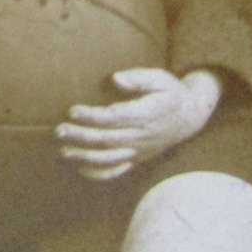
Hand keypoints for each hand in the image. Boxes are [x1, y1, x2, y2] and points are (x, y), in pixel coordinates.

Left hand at [56, 68, 220, 181]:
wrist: (191, 116)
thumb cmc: (171, 92)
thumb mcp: (160, 78)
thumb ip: (138, 78)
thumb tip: (115, 78)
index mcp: (145, 115)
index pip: (114, 118)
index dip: (92, 116)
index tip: (72, 111)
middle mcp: (141, 136)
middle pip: (107, 139)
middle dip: (81, 136)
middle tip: (59, 130)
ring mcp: (139, 150)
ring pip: (109, 158)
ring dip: (85, 156)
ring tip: (64, 151)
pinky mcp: (138, 158)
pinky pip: (118, 170)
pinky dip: (99, 172)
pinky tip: (80, 168)